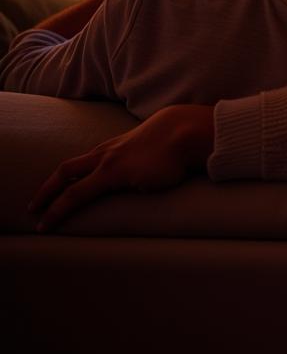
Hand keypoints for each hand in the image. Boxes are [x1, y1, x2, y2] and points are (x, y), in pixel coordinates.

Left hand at [30, 104, 215, 231]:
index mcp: (114, 148)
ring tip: (43, 223)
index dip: (65, 179)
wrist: (185, 131)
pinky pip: (84, 194)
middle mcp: (107, 154)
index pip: (82, 164)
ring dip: (53, 205)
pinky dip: (69, 209)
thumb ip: (139, 160)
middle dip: (46, 190)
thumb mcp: (151, 150)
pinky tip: (71, 222)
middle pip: (66, 170)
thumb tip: (140, 176)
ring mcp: (110, 164)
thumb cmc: (174, 139)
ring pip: (70, 187)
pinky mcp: (117, 175)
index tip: (55, 191)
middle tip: (33, 208)